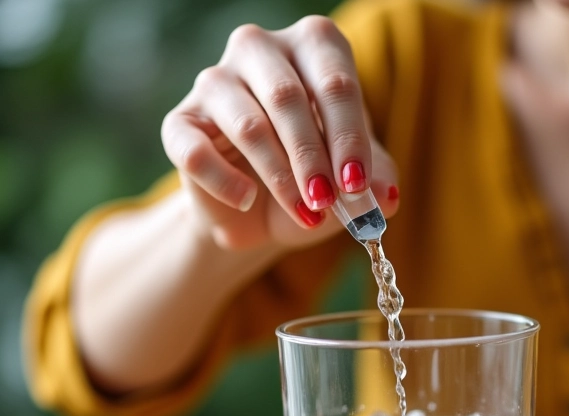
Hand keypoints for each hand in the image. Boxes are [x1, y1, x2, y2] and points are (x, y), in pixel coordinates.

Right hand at [161, 15, 398, 252]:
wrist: (259, 214)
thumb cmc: (312, 182)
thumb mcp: (351, 182)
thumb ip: (375, 181)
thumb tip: (387, 195)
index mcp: (312, 48)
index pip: (334, 80)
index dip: (348, 136)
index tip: (356, 186)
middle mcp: (260, 50)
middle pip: (288, 96)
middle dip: (313, 158)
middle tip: (327, 202)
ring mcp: (215, 81)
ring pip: (247, 124)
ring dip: (280, 176)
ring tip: (304, 213)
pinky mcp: (181, 123)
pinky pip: (196, 151)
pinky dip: (226, 182)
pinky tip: (247, 200)